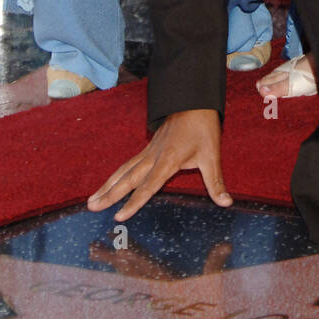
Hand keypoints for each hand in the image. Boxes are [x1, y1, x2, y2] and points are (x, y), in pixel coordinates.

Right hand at [87, 109, 230, 219]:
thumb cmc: (202, 128)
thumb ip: (216, 182)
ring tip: (91, 200)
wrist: (193, 102)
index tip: (119, 216)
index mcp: (167, 161)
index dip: (133, 203)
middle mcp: (153, 157)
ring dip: (107, 185)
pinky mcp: (148, 149)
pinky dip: (116, 176)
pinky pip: (128, 165)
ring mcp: (148, 152)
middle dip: (109, 194)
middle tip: (91, 207)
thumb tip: (226, 203)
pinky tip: (108, 184)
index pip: (148, 186)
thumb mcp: (212, 156)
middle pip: (127, 179)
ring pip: (123, 171)